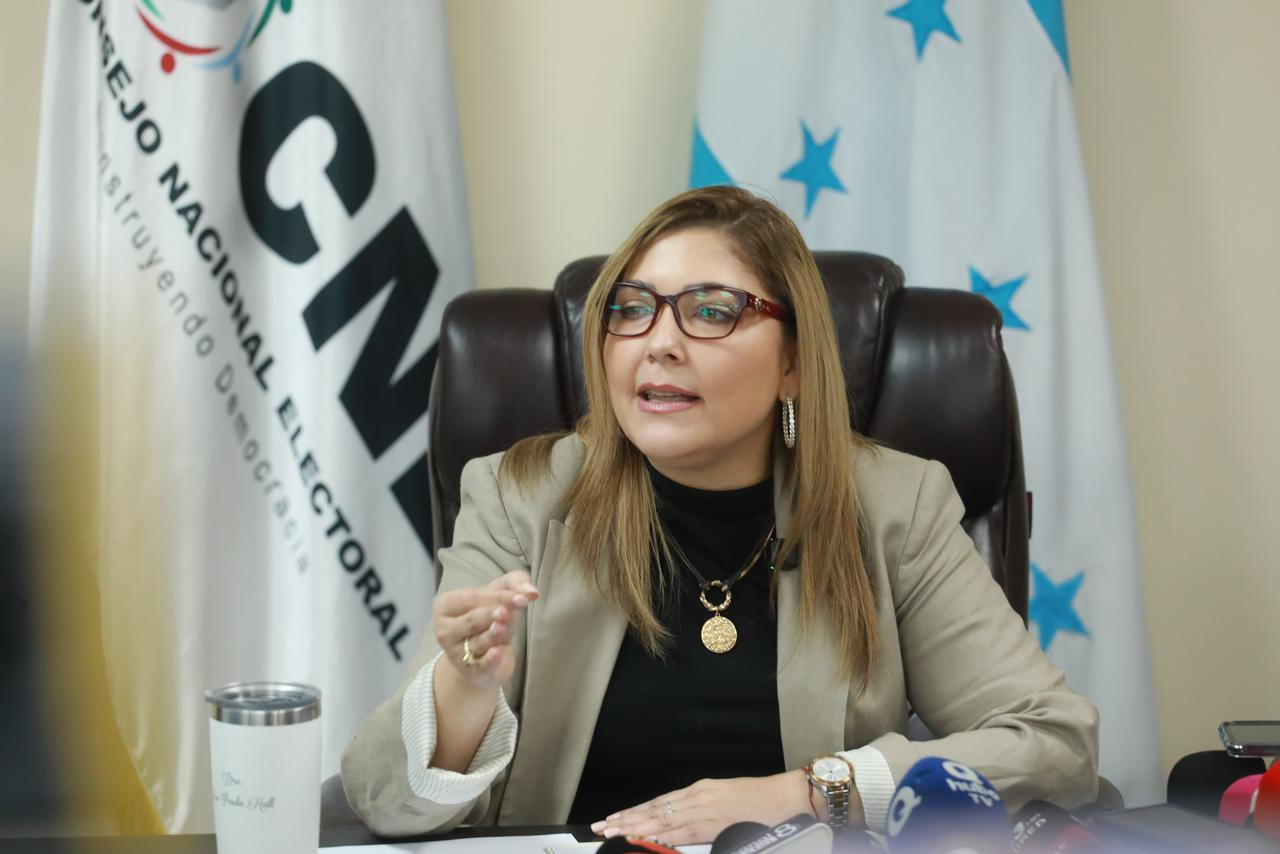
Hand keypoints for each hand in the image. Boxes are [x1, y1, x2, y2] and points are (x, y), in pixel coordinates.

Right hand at [432, 570, 537, 689]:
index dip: (497, 597)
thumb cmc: (490, 617)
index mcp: (446, 605)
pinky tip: (497, 653)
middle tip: (506, 611)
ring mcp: (454, 653)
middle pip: (471, 620)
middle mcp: (444, 629)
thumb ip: (515, 583)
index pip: (471, 598)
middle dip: (490, 614)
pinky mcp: (469, 671)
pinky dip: (488, 660)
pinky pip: (480, 665)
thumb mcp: (499, 593)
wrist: (484, 656)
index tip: (522, 598)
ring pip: (477, 642)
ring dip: (491, 634)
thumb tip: (531, 591)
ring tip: (501, 627)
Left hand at [590, 770, 815, 845]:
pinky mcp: (716, 821)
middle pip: (654, 810)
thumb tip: (677, 824)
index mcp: (699, 790)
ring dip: (636, 827)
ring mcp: (705, 809)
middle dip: (626, 820)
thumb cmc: (758, 799)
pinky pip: (684, 831)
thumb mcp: (722, 798)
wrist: (784, 797)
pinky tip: (648, 839)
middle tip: (603, 827)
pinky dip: (664, 835)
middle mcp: (698, 797)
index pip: (658, 803)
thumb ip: (699, 810)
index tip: (614, 819)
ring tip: (615, 833)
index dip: (634, 812)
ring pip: (663, 820)